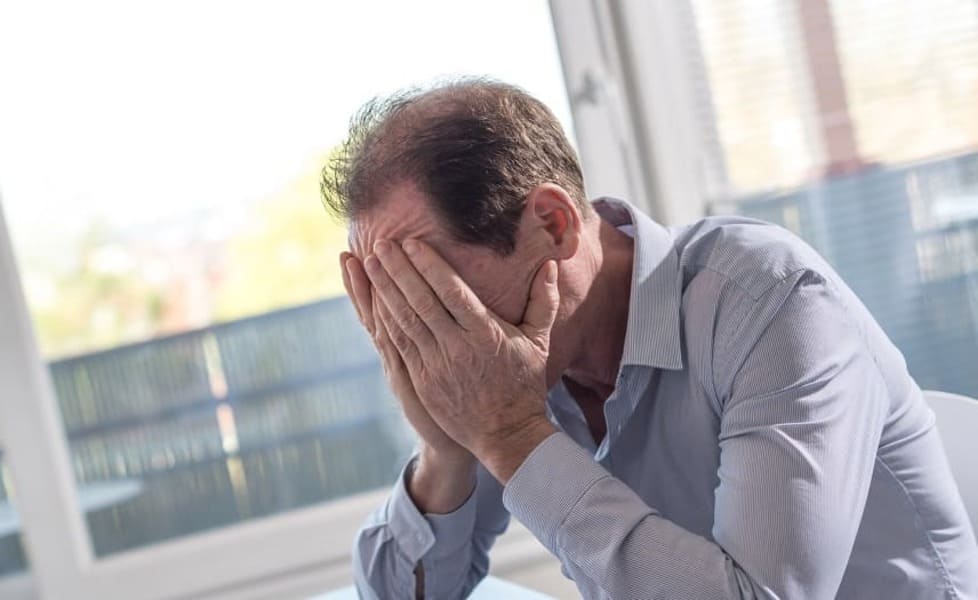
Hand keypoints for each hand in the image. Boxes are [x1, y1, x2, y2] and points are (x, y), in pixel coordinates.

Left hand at [364, 239, 557, 482]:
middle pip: (422, 302)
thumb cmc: (524, 385)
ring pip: (404, 321)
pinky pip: (399, 344)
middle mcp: (457, 348)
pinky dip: (385, 319)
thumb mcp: (539, 342)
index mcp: (485, 334)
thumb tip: (551, 266)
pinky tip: (373, 299)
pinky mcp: (422, 381)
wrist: (506, 435)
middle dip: (398, 270)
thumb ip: (544, 301)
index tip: (412, 243)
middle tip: (380, 242)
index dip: (430, 266)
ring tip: (370, 263)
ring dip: (385, 290)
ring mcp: (436, 366)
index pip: (452, 292)